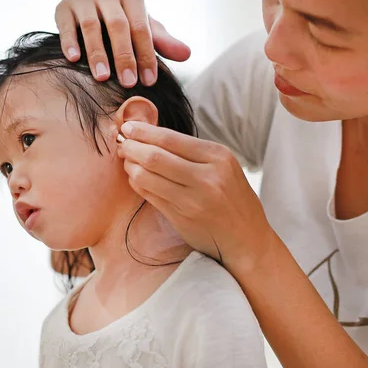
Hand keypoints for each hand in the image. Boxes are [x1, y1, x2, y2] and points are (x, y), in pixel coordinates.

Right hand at [54, 0, 190, 86]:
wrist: (93, 11)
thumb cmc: (126, 25)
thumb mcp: (146, 32)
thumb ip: (164, 43)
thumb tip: (187, 54)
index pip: (141, 26)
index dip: (146, 54)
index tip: (148, 80)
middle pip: (117, 24)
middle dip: (124, 56)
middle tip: (128, 83)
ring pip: (90, 24)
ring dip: (97, 52)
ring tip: (102, 77)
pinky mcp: (62, 6)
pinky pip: (65, 23)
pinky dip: (69, 41)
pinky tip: (74, 60)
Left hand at [116, 121, 274, 271]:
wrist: (246, 239)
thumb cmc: (232, 198)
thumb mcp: (224, 167)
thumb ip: (192, 152)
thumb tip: (151, 134)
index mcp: (218, 157)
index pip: (170, 138)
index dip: (143, 132)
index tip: (127, 128)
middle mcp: (207, 177)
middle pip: (155, 156)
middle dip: (131, 147)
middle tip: (121, 144)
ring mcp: (193, 200)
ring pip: (147, 177)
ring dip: (131, 167)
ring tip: (127, 162)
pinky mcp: (182, 218)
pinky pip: (150, 196)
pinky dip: (138, 184)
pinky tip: (136, 179)